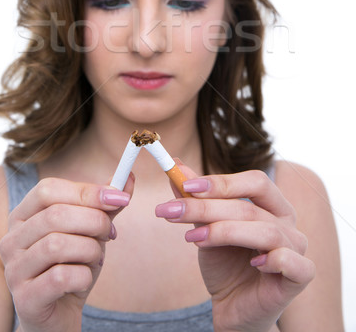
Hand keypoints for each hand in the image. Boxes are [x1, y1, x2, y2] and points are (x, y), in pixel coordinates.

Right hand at [0, 174, 133, 331]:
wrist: (59, 316)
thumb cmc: (72, 266)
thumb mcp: (89, 232)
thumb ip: (105, 206)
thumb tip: (129, 179)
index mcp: (23, 215)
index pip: (48, 189)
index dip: (86, 191)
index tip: (118, 198)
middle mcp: (11, 240)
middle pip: (55, 215)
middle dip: (94, 221)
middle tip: (110, 233)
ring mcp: (13, 270)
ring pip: (58, 245)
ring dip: (90, 250)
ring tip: (95, 258)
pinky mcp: (24, 299)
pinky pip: (60, 277)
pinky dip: (84, 276)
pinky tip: (84, 279)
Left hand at [156, 163, 314, 331]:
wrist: (232, 308)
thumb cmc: (225, 263)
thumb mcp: (205, 227)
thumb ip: (196, 198)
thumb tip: (176, 165)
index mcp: (271, 204)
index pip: (254, 181)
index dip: (221, 181)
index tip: (185, 185)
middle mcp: (287, 222)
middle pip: (251, 207)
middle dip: (208, 208)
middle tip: (173, 211)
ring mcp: (296, 248)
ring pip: (265, 231)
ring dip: (224, 232)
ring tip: (193, 238)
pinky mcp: (300, 276)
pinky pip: (291, 261)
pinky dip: (272, 259)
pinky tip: (253, 264)